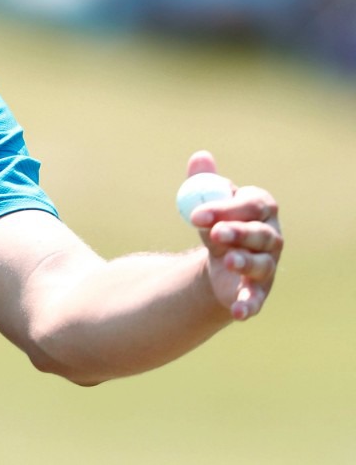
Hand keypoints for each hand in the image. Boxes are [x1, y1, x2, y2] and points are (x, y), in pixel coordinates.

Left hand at [185, 150, 282, 320]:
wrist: (218, 262)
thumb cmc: (217, 224)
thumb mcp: (207, 203)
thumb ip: (204, 183)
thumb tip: (200, 157)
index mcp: (261, 209)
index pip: (252, 205)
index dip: (227, 208)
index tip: (198, 214)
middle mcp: (271, 237)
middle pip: (260, 234)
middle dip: (237, 232)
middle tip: (215, 233)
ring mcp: (268, 265)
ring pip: (260, 264)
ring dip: (244, 262)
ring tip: (227, 260)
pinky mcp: (258, 291)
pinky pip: (256, 299)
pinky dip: (248, 305)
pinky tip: (239, 312)